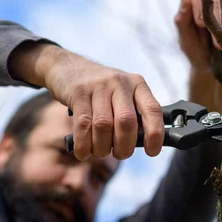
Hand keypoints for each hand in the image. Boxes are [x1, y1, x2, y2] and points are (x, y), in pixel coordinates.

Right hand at [9, 43, 163, 160]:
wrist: (67, 67)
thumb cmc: (100, 91)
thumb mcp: (122, 95)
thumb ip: (134, 115)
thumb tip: (142, 143)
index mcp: (137, 84)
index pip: (153, 110)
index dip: (155, 134)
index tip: (152, 152)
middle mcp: (120, 82)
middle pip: (126, 122)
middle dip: (124, 147)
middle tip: (120, 154)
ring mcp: (98, 86)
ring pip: (104, 126)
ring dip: (102, 148)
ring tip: (100, 152)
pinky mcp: (78, 92)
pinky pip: (83, 125)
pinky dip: (84, 145)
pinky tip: (83, 152)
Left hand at [175, 0, 221, 71]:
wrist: (209, 66)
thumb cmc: (194, 52)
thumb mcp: (185, 40)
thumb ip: (181, 21)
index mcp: (192, 6)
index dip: (199, 5)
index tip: (201, 24)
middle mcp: (208, 4)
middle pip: (215, 2)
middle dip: (218, 22)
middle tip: (217, 43)